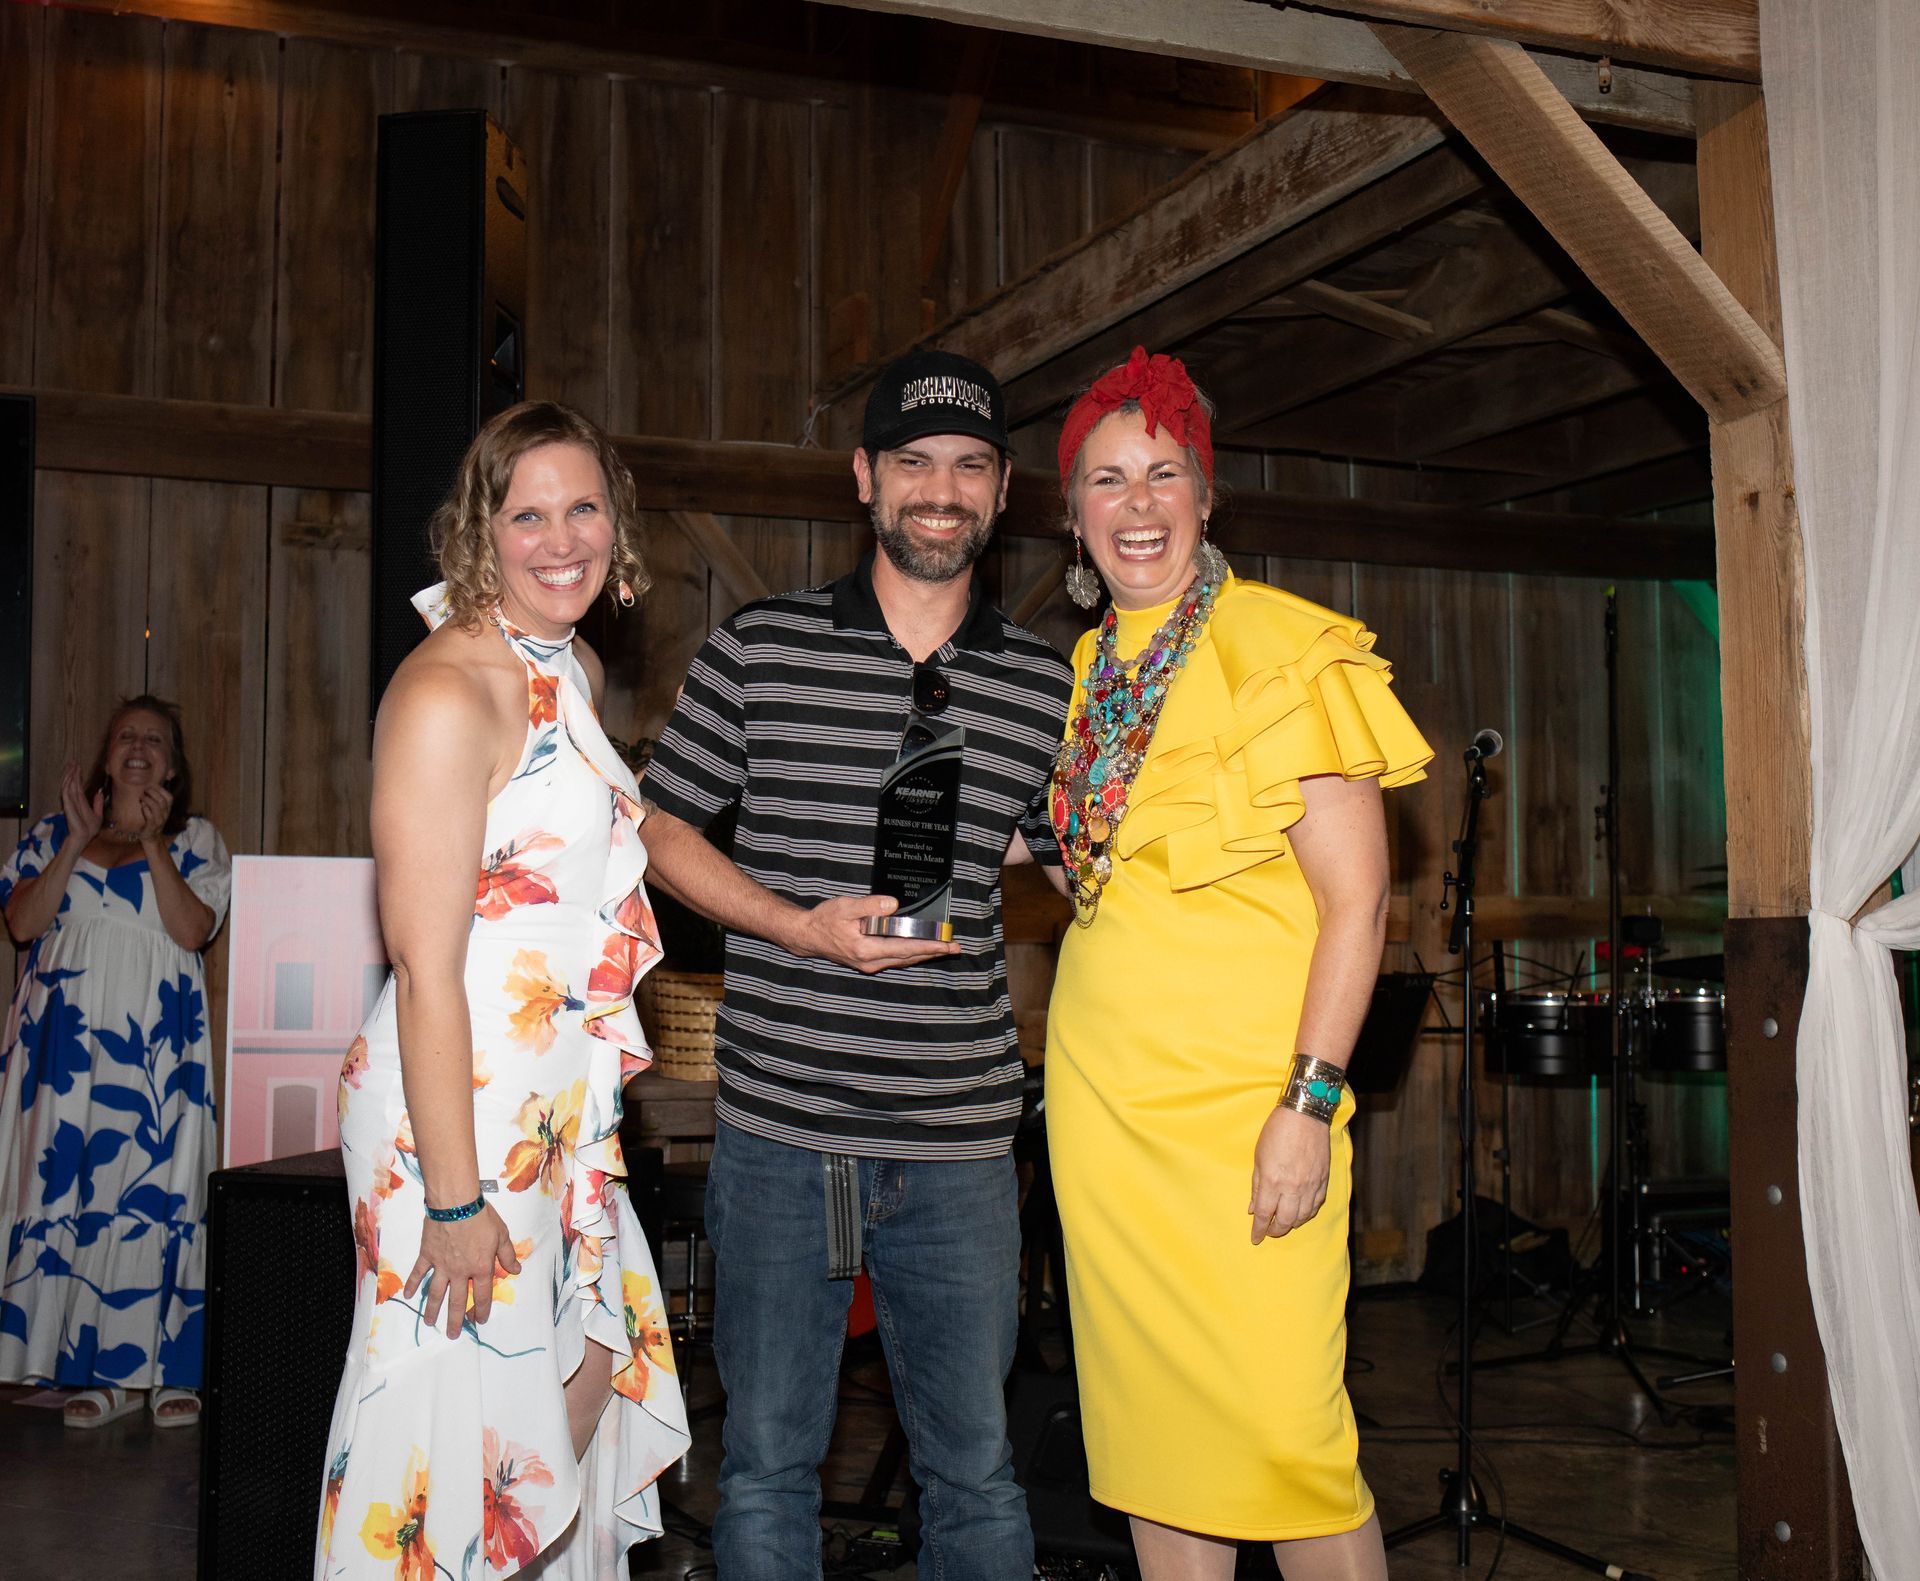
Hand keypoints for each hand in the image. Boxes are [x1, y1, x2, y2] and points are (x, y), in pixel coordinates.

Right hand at [59, 762, 102, 845]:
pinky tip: (70, 777)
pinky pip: (67, 793)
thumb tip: (98, 792)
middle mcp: (74, 801)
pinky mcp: (69, 807)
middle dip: (72, 771)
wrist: (84, 839)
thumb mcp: (97, 815)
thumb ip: (97, 804)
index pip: (78, 785)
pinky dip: (68, 784)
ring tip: (72, 766)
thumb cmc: (89, 830)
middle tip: (73, 761)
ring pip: (69, 785)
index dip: (77, 775)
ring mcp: (70, 803)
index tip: (77, 765)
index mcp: (80, 802)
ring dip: (70, 775)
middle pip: (72, 783)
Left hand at [131, 783, 172, 847]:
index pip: (169, 797)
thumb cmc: (152, 821)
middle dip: (153, 793)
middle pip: (162, 801)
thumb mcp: (157, 811)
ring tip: (142, 796)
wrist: (151, 837)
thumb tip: (150, 788)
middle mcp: (165, 814)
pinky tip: (142, 806)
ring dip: (148, 800)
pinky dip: (145, 809)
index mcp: (167, 809)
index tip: (152, 785)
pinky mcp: (152, 826)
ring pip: (156, 807)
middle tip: (145, 790)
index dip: (161, 790)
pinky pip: (150, 816)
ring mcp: (159, 820)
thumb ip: (156, 801)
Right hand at [405, 1203, 521, 1338]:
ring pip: (436, 1293)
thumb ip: (507, 1255)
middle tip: (452, 1335)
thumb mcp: (502, 1235)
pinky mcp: (427, 1255)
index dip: (482, 1309)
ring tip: (430, 1323)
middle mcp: (460, 1272)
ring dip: (432, 1309)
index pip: (482, 1295)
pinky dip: (412, 1284)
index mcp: (480, 1268)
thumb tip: (516, 1270)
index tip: (480, 1320)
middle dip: (455, 1320)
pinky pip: (419, 1273)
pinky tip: (407, 1296)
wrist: (456, 1203)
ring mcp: (441, 1265)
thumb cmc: (481, 1217)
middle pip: (457, 1301)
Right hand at [789, 894, 962, 973]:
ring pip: (903, 960)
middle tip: (955, 946)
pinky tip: (922, 949)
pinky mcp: (868, 961)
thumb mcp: (845, 907)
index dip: (928, 946)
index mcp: (865, 949)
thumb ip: (870, 906)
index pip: (904, 948)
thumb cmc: (824, 919)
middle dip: (933, 952)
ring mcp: (869, 964)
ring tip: (945, 948)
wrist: (807, 935)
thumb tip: (893, 905)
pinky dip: (911, 953)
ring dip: (925, 954)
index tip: (946, 944)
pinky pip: (895, 958)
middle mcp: (870, 961)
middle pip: (908, 957)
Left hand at [1248, 1104, 1330, 1243]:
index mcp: (1273, 1181)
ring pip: (1303, 1217)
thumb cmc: (1277, 1132)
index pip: (1265, 1214)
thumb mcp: (1259, 1158)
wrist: (1305, 1116)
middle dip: (1276, 1230)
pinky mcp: (1323, 1181)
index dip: (1259, 1229)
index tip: (1255, 1238)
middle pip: (1285, 1221)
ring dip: (1292, 1224)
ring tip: (1284, 1224)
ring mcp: (1310, 1186)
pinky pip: (1316, 1206)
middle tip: (1269, 1232)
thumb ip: (1257, 1186)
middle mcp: (1293, 1188)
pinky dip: (1307, 1214)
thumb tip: (1253, 1208)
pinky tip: (1301, 1214)